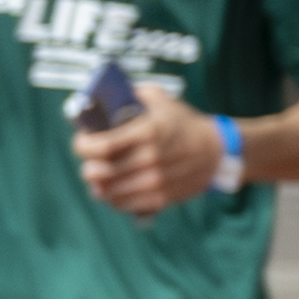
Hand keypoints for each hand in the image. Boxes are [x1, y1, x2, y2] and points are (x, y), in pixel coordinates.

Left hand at [78, 91, 224, 219]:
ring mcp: (155, 181)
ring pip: (108, 192)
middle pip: (99, 173)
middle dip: (88, 166)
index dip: (82, 145)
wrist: (216, 151)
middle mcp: (149, 159)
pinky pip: (124, 205)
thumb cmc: (184, 123)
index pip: (100, 146)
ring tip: (99, 175)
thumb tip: (104, 93)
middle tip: (90, 160)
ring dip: (98, 184)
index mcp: (147, 132)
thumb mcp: (161, 100)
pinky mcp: (160, 198)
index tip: (81, 141)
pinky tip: (114, 188)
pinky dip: (113, 198)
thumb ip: (133, 94)